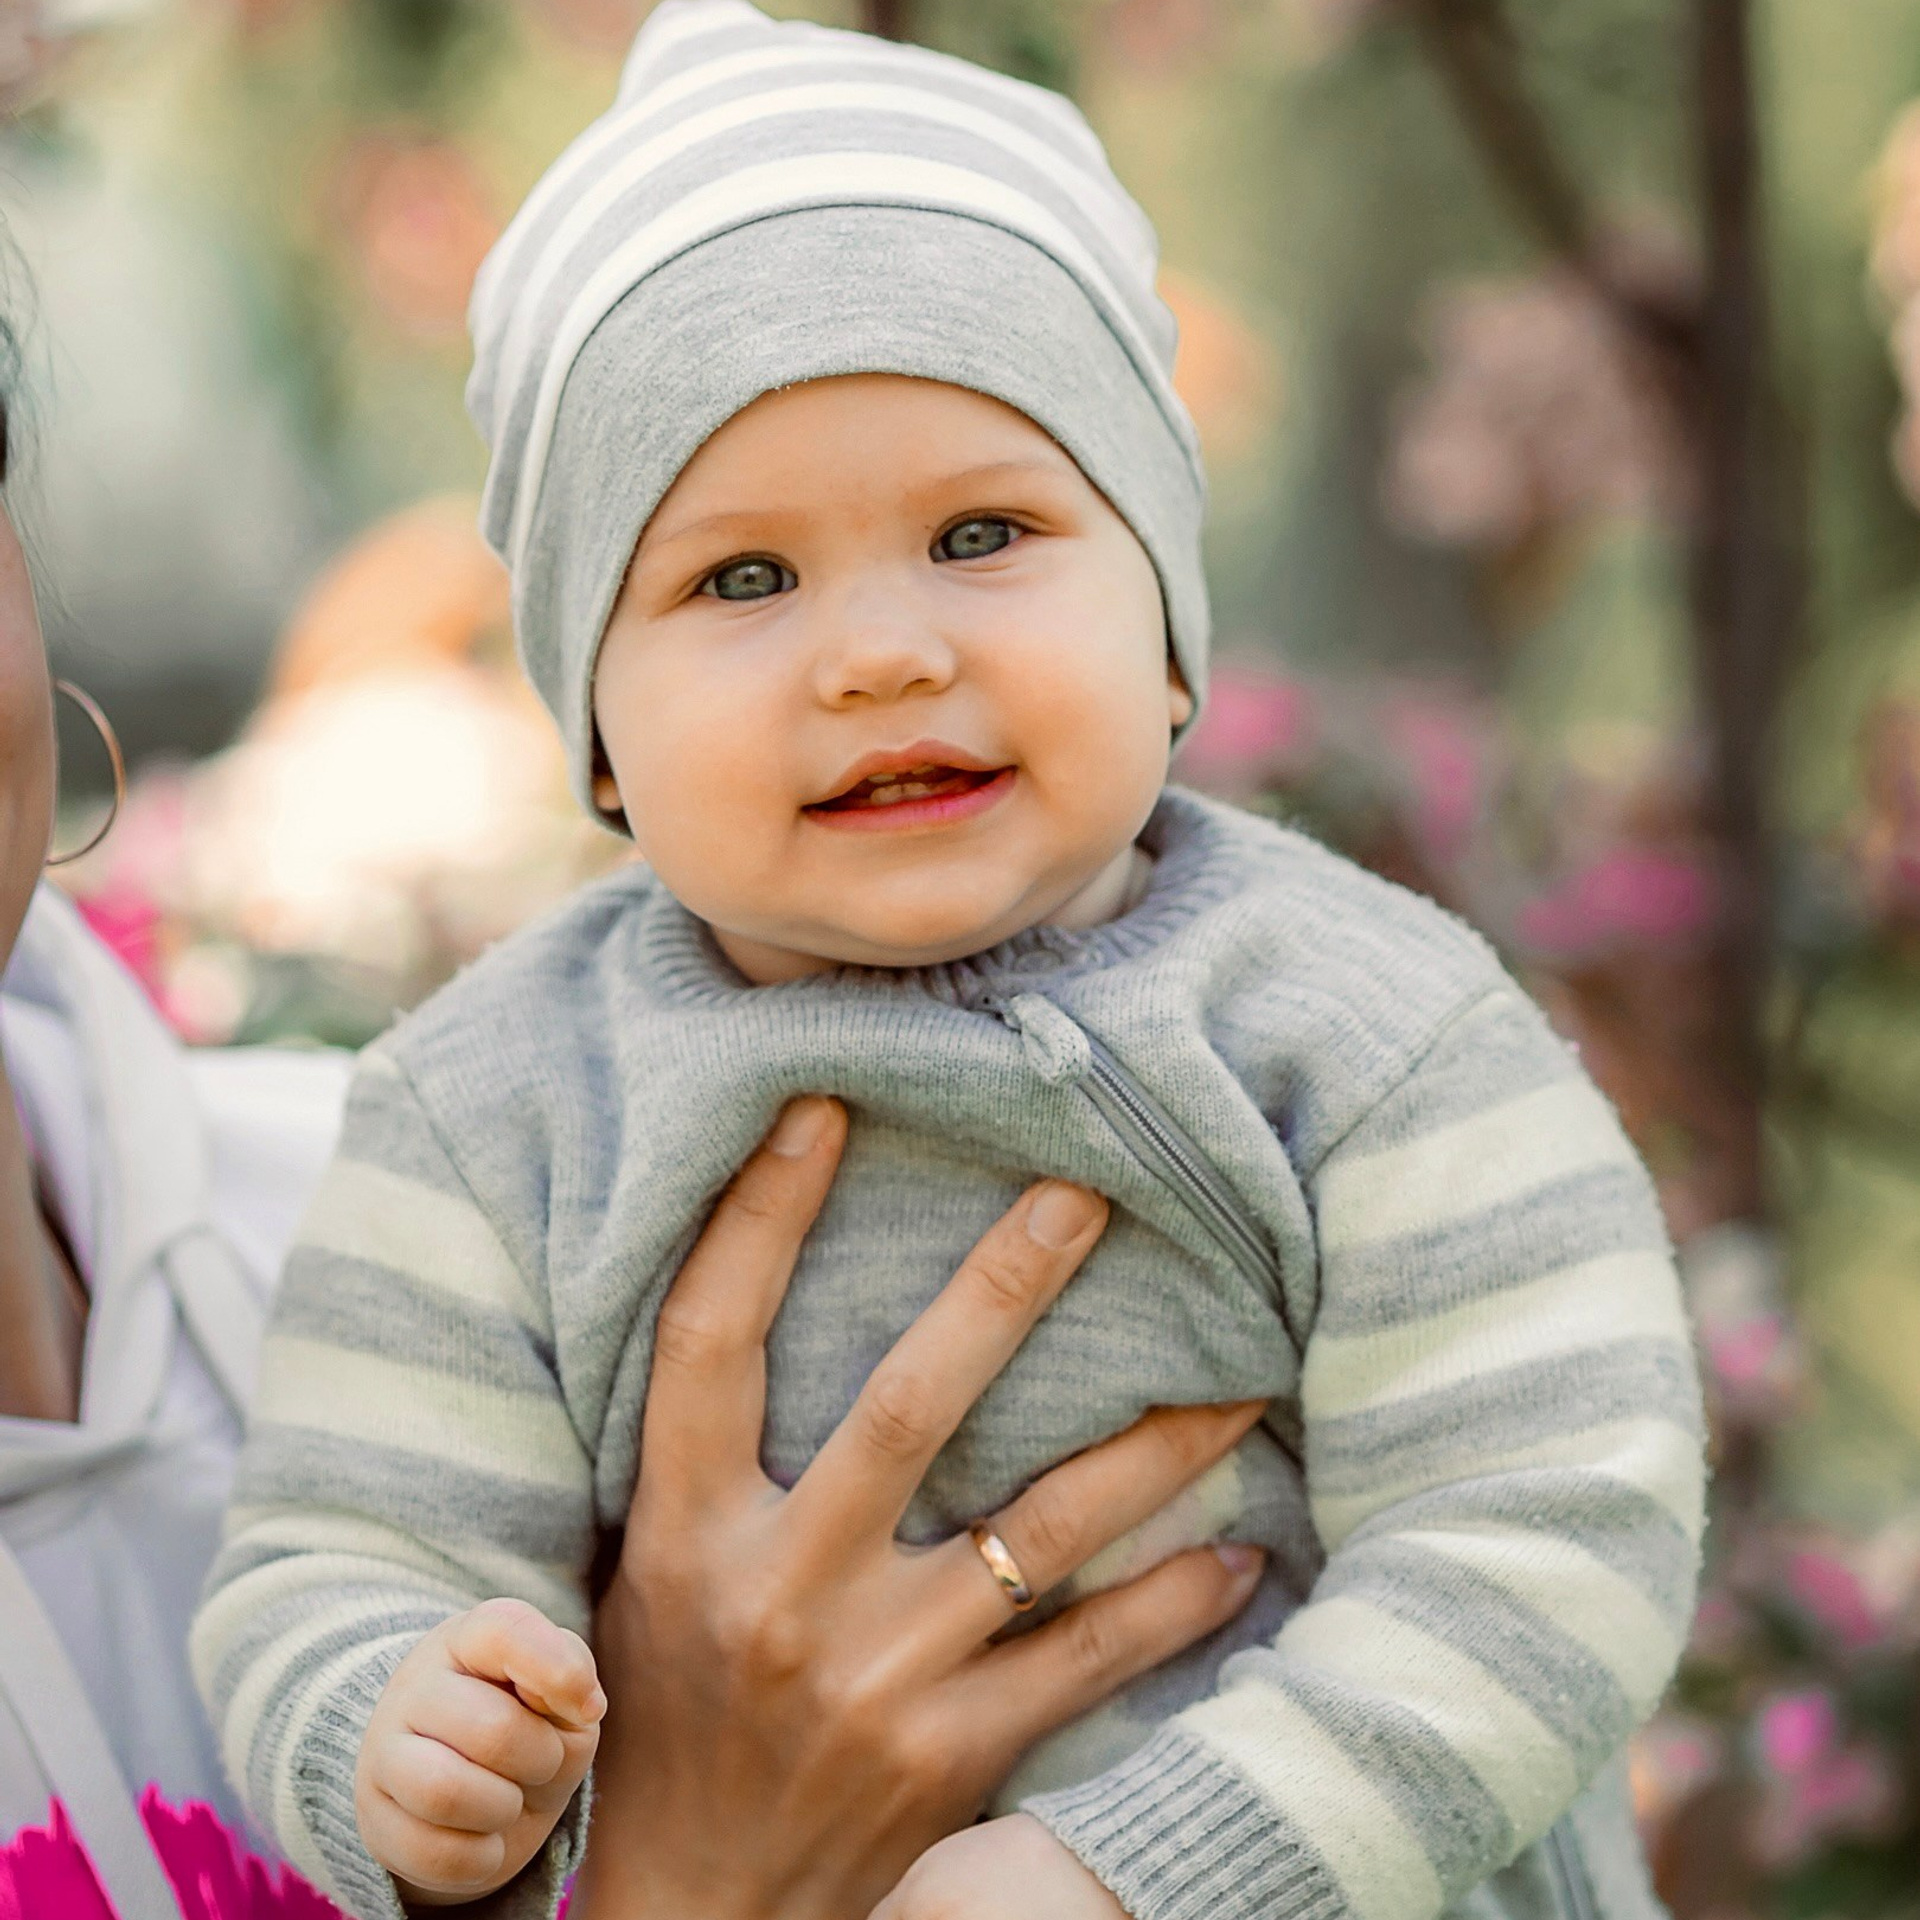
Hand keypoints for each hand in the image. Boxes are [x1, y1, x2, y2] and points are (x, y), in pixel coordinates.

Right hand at [354, 1597, 604, 1905]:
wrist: (469, 1787)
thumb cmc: (528, 1724)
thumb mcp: (562, 1694)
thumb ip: (573, 1677)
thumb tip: (579, 1703)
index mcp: (468, 1639)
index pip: (506, 1630)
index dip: (560, 1672)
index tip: (589, 1710)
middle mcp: (415, 1686)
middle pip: (493, 1731)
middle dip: (541, 1759)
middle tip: (543, 1762)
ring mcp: (382, 1753)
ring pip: (446, 1793)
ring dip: (504, 1808)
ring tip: (509, 1800)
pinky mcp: (375, 1821)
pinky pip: (435, 1854)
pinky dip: (481, 1858)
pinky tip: (485, 1836)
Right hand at [576, 1095, 1266, 1919]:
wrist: (697, 1915)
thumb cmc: (668, 1716)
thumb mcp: (645, 1575)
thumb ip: (702, 1458)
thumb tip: (753, 1289)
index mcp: (687, 1530)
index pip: (712, 1339)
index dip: (758, 1216)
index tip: (820, 1107)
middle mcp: (780, 1591)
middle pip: (908, 1406)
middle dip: (1002, 1291)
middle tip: (1085, 1192)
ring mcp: (875, 1678)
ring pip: (1037, 1533)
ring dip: (1145, 1448)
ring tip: (1236, 1376)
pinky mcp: (952, 1756)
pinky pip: (1088, 1660)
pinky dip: (1170, 1601)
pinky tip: (1243, 1551)